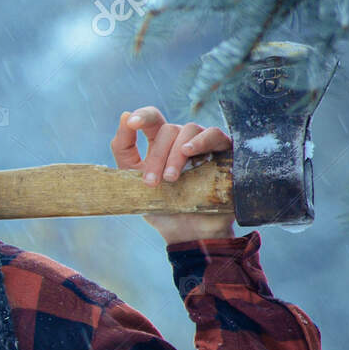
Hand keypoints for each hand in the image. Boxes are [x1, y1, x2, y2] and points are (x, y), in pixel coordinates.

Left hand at [110, 107, 234, 243]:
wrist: (188, 234)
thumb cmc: (162, 208)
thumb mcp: (133, 182)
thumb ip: (125, 151)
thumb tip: (124, 115)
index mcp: (160, 145)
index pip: (152, 120)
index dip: (141, 116)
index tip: (131, 122)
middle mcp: (182, 140)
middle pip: (167, 130)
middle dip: (156, 157)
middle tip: (152, 183)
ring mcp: (204, 145)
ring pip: (188, 130)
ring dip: (175, 154)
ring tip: (171, 179)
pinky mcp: (224, 152)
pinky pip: (214, 135)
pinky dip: (201, 140)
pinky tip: (189, 151)